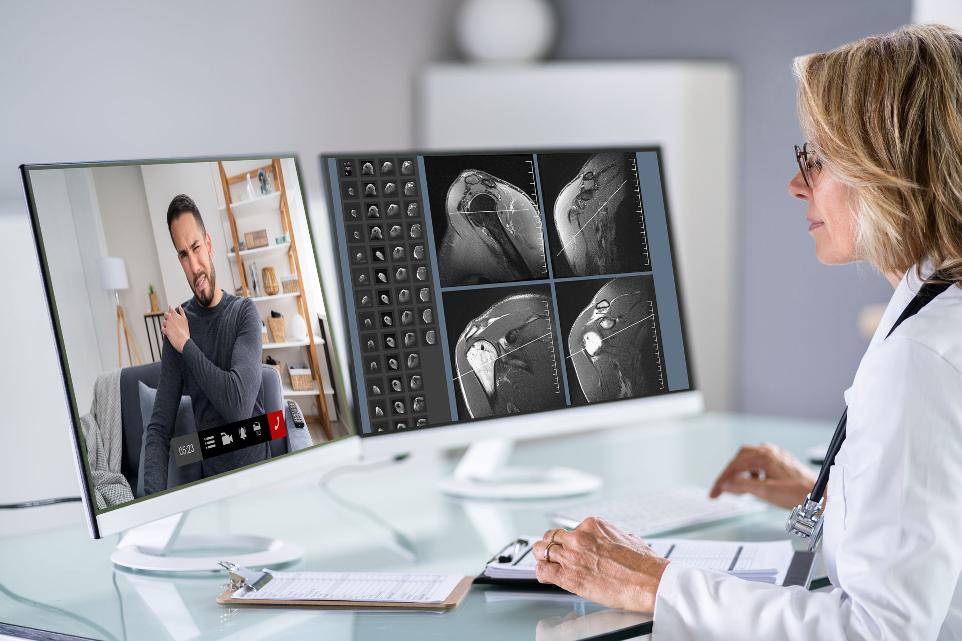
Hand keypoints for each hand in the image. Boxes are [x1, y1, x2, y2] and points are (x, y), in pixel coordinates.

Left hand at [162, 305, 189, 352]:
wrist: (183, 341)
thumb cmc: (185, 331)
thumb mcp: (185, 320)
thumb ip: (182, 312)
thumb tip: (179, 306)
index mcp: (175, 315)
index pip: (170, 308)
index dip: (170, 309)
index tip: (171, 310)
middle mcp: (170, 318)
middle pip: (165, 314)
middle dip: (167, 317)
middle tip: (173, 322)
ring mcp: (167, 324)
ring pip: (164, 322)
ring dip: (167, 324)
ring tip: (173, 329)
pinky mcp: (165, 330)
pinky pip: (162, 328)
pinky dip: (165, 330)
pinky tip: (170, 332)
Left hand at [532, 518, 668, 611]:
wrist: (649, 582)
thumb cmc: (644, 564)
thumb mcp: (628, 538)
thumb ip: (613, 537)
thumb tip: (616, 541)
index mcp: (593, 525)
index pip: (570, 529)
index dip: (568, 540)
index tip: (569, 546)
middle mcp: (579, 537)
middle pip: (551, 536)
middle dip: (551, 545)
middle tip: (552, 553)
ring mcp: (572, 555)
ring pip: (541, 550)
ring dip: (543, 557)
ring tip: (545, 562)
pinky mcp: (569, 576)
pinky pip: (543, 570)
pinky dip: (542, 572)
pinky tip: (546, 575)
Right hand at [709, 443, 815, 508]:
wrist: (821, 496)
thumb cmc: (798, 494)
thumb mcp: (765, 491)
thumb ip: (742, 486)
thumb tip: (725, 484)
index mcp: (764, 456)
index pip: (734, 466)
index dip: (721, 481)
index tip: (713, 493)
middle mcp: (769, 452)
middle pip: (739, 458)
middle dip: (728, 474)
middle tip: (721, 489)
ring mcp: (776, 456)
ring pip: (749, 459)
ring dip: (740, 472)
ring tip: (737, 487)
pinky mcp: (781, 462)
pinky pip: (759, 463)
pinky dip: (751, 472)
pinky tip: (755, 482)